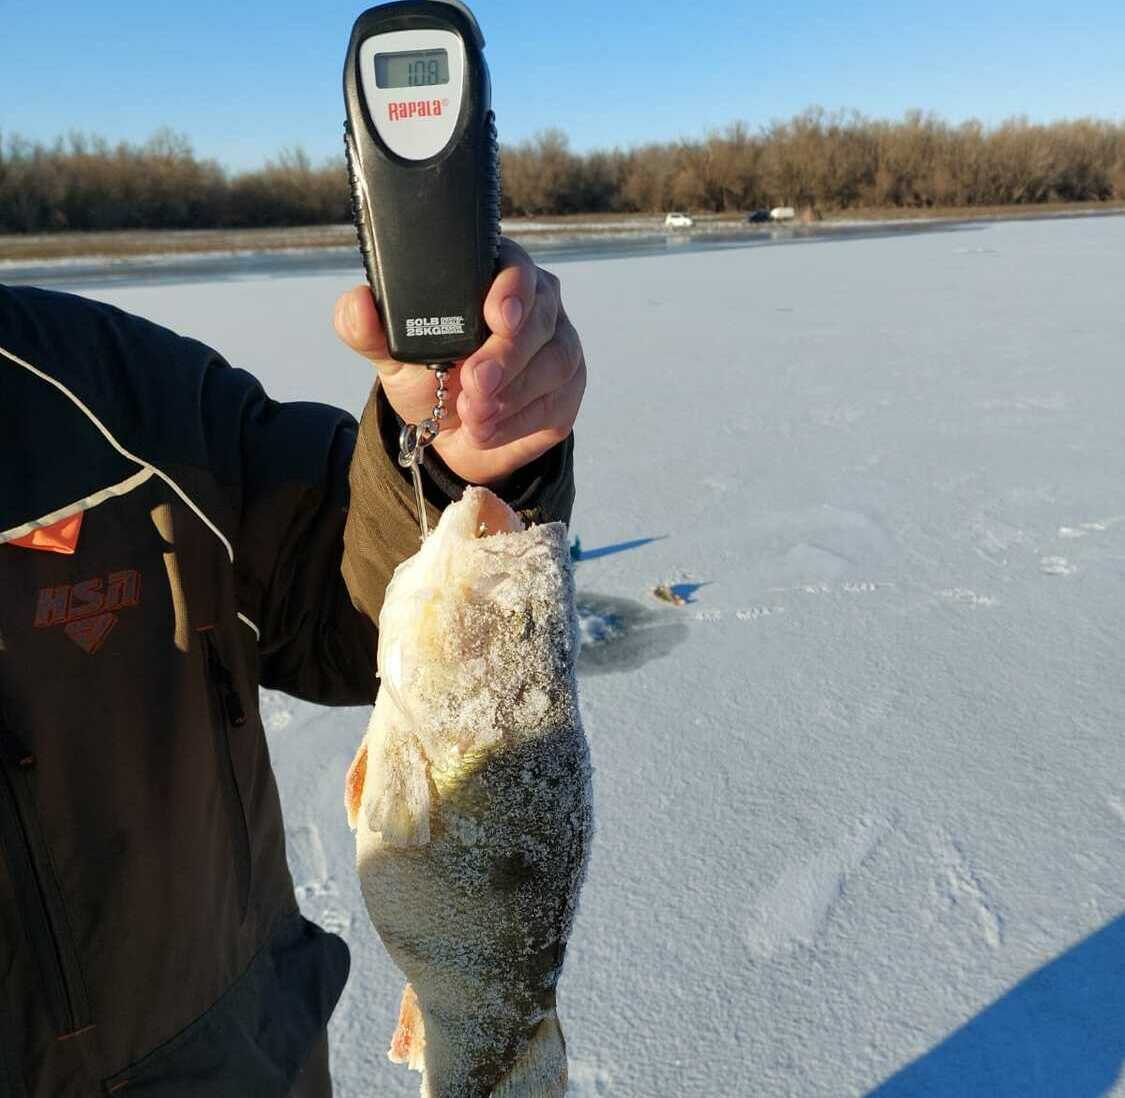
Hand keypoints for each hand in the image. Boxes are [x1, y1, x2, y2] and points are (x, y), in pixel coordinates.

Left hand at [332, 239, 585, 487]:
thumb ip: (370, 328)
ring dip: (511, 395)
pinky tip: (490, 430)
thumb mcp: (393, 355)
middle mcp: (537, 302)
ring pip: (553, 361)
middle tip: (473, 385)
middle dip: (505, 356)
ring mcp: (559, 344)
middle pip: (539, 317)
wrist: (452, 433)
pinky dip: (519, 421)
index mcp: (494, 275)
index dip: (511, 288)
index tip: (495, 317)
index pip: (515, 265)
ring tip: (473, 417)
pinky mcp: (568, 388)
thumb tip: (356, 303)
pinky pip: (555, 401)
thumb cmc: (428, 376)